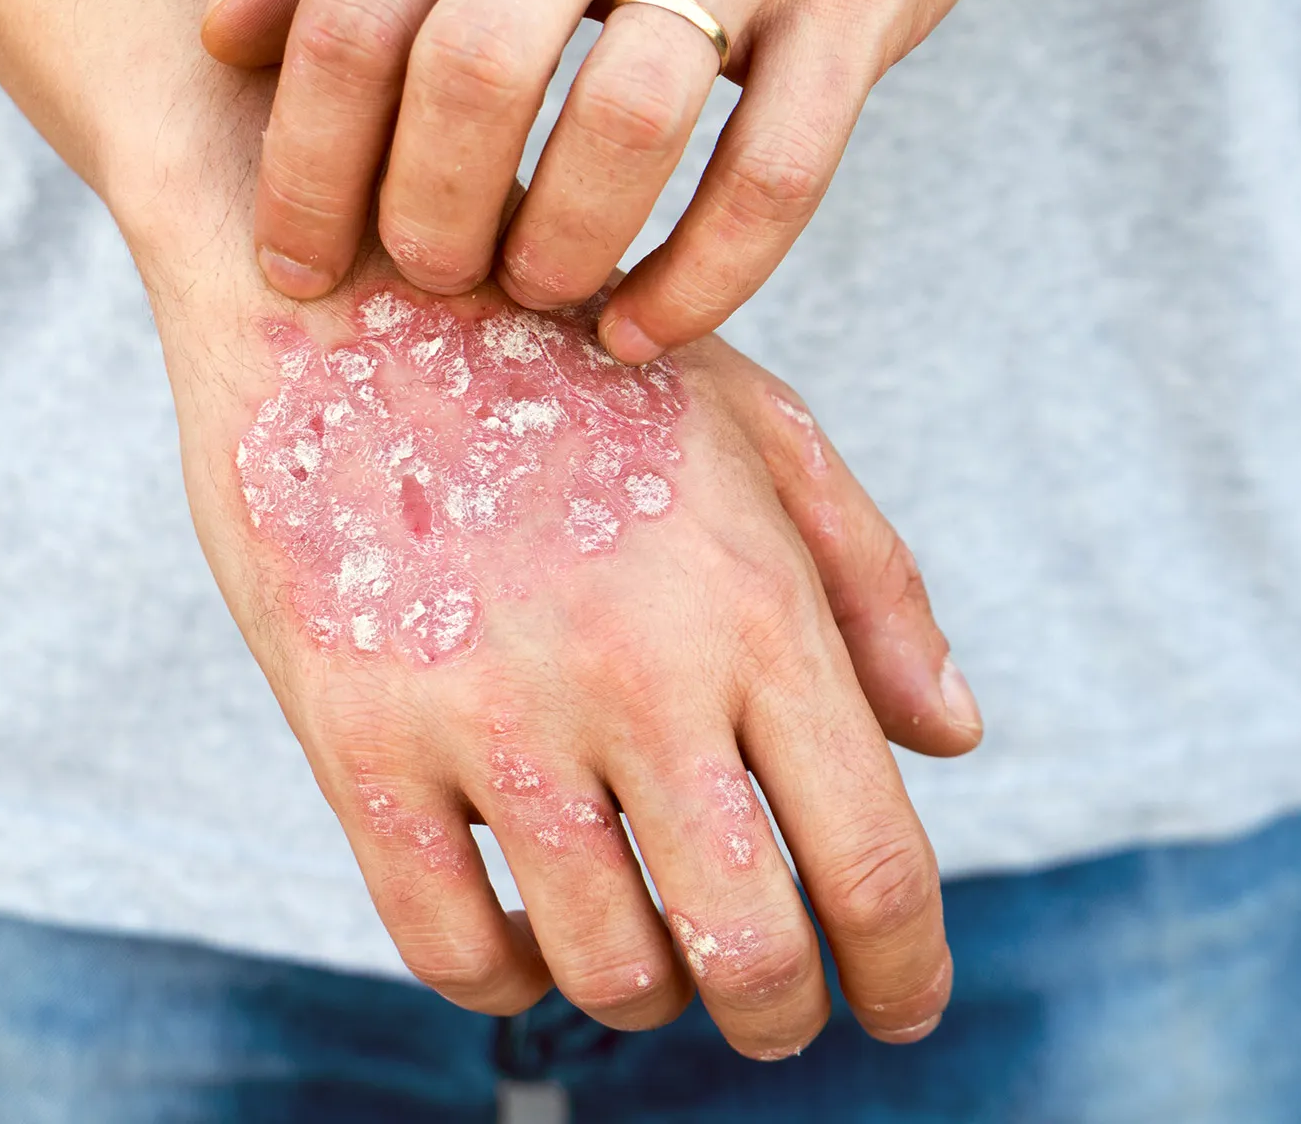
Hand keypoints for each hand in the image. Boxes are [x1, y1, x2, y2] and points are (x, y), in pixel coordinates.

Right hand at [156, 229, 978, 1055]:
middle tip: (781, 1009)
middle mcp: (637, 674)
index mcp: (755, 602)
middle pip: (752, 947)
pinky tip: (534, 938)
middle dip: (785, 1013)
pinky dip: (511, 982)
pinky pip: (448, 945)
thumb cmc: (576, 359)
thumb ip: (871, 587)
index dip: (908, 970)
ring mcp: (488, 714)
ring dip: (652, 994)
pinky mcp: (357, 737)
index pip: (873, 860)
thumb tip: (954, 743)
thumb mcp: (752, 427)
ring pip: (605, 968)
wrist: (346, 286)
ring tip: (656, 954)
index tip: (905, 1005)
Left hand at [200, 0, 982, 361]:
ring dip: (562, 243)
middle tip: (432, 278)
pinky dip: (703, 279)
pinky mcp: (858, 2)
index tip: (294, 266)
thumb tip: (227, 29)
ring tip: (539, 295)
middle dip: (433, 207)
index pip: (359, 10)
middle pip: (478, 63)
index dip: (309, 156)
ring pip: (628, 116)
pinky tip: (644, 332)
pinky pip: (775, 173)